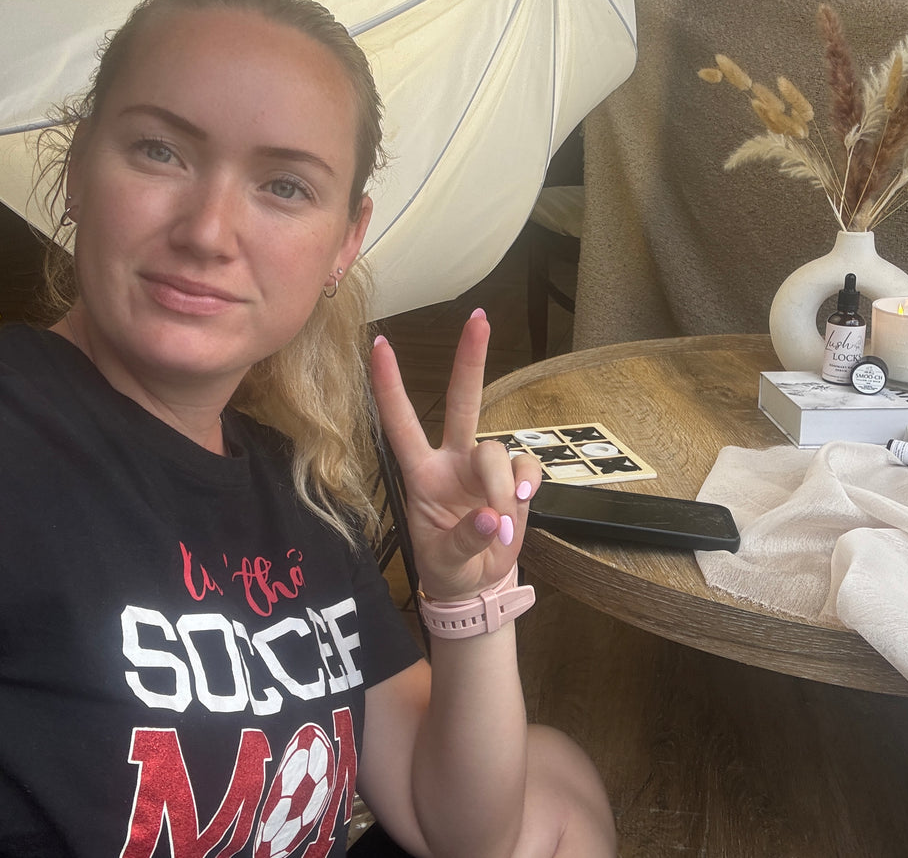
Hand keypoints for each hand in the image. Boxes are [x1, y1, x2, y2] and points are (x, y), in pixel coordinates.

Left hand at [369, 309, 541, 602]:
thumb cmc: (449, 569)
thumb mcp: (444, 563)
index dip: (389, 385)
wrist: (478, 588)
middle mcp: (452, 462)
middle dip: (470, 360)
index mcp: (421, 474)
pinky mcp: (515, 480)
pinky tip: (522, 507)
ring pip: (496, 450)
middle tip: (479, 319)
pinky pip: (527, 466)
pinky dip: (528, 486)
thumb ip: (466, 540)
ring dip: (502, 487)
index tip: (379, 344)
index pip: (399, 423)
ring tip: (502, 524)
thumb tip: (494, 518)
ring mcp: (484, 469)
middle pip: (462, 402)